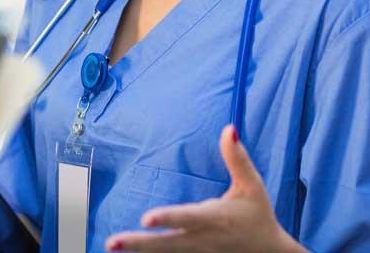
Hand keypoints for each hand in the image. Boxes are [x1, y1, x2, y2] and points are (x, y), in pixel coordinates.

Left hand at [105, 125, 304, 251]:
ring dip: (139, 251)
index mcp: (216, 218)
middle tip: (112, 241)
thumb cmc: (258, 215)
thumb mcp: (252, 186)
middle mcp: (204, 239)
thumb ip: (237, 158)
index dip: (168, 218)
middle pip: (168, 244)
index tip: (145, 218)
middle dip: (140, 243)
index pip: (189, 217)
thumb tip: (229, 128)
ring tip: (111, 245)